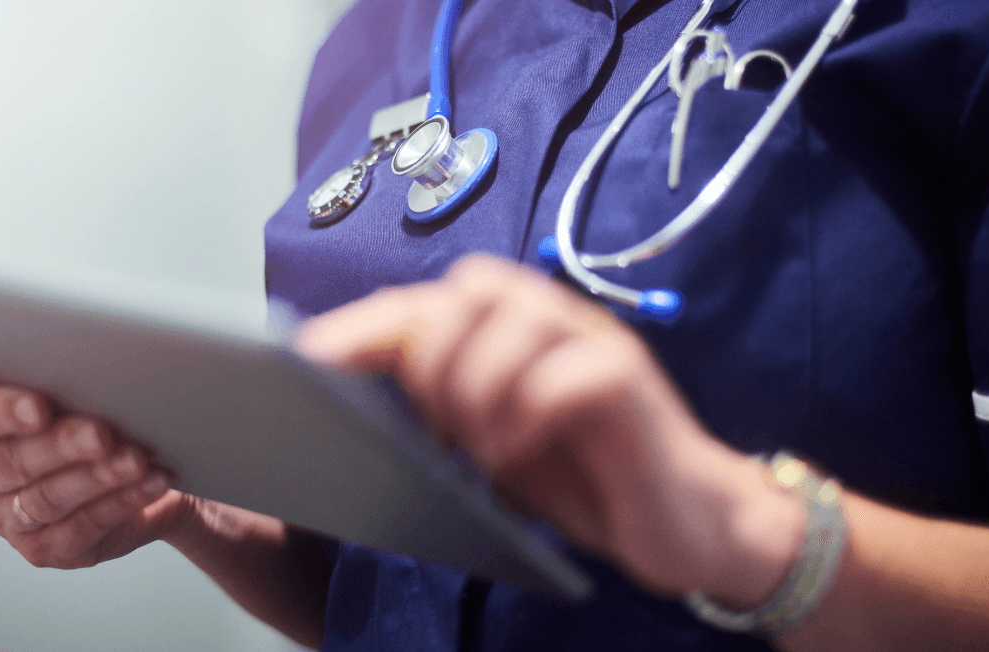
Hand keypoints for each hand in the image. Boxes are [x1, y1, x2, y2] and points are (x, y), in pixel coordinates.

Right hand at [0, 386, 188, 568]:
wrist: (148, 479)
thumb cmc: (107, 427)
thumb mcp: (84, 404)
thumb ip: (71, 390)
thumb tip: (91, 372)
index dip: (3, 413)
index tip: (39, 408)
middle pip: (16, 463)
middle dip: (62, 446)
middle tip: (101, 434)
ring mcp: (15, 522)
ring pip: (52, 497)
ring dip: (99, 476)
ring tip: (136, 459)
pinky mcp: (51, 551)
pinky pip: (86, 526)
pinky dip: (124, 501)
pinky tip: (152, 482)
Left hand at [295, 255, 802, 601]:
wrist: (684, 517)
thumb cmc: (584, 476)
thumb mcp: (496, 440)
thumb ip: (446, 407)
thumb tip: (359, 400)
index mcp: (514, 329)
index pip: (427, 304)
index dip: (363, 326)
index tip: (304, 359)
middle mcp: (553, 320)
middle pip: (467, 288)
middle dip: (431, 355)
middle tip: (439, 424)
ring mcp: (595, 342)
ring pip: (510, 314)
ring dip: (476, 383)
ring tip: (480, 444)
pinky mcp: (631, 381)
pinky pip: (567, 372)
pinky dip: (527, 411)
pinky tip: (518, 452)